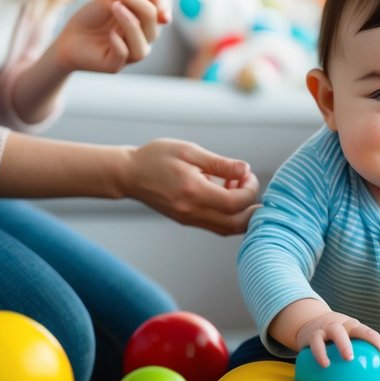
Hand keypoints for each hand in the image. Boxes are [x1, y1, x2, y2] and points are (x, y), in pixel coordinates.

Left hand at [54, 0, 171, 73]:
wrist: (68, 38)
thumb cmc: (91, 17)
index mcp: (146, 18)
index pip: (164, 3)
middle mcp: (144, 36)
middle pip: (155, 19)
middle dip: (139, 3)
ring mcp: (132, 52)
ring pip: (144, 39)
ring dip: (130, 21)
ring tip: (113, 6)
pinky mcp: (116, 65)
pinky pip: (125, 54)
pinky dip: (118, 41)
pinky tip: (110, 33)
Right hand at [123, 139, 258, 234]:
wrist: (128, 174)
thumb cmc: (155, 158)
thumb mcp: (189, 151)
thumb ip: (220, 163)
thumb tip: (245, 170)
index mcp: (193, 192)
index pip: (235, 204)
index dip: (250, 190)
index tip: (247, 174)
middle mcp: (192, 211)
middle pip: (236, 225)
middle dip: (251, 208)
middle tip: (249, 184)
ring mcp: (189, 219)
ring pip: (227, 229)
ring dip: (241, 213)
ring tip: (236, 186)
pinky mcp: (187, 220)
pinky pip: (216, 225)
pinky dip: (228, 214)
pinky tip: (223, 192)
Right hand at [295, 311, 379, 367]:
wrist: (310, 321)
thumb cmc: (336, 336)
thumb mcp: (348, 337)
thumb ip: (360, 352)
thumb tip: (376, 377)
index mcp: (353, 326)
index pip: (369, 333)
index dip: (378, 345)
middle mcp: (340, 325)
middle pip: (349, 329)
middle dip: (350, 343)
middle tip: (351, 358)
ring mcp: (325, 328)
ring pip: (330, 333)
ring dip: (332, 347)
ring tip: (329, 363)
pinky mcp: (312, 335)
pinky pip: (315, 344)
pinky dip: (320, 354)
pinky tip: (324, 365)